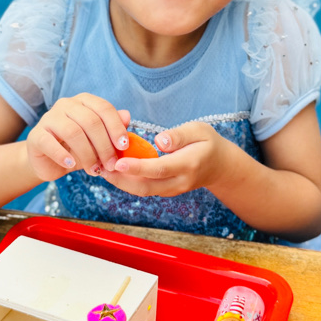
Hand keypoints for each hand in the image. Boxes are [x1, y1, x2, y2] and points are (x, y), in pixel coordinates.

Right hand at [25, 96, 130, 182]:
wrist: (48, 162)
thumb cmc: (77, 149)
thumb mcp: (98, 141)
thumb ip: (112, 129)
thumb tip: (127, 116)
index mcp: (84, 102)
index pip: (104, 108)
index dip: (116, 127)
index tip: (124, 147)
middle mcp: (66, 104)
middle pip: (90, 121)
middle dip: (104, 145)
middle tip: (111, 164)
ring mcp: (49, 118)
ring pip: (73, 131)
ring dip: (87, 153)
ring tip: (94, 170)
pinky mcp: (36, 135)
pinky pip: (50, 143)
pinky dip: (63, 155)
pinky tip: (71, 165)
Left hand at [103, 122, 232, 197]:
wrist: (220, 166)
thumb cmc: (208, 143)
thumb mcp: (199, 130)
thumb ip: (179, 135)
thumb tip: (159, 140)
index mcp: (188, 165)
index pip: (159, 168)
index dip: (137, 167)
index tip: (117, 162)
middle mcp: (179, 182)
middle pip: (145, 186)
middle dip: (120, 179)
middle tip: (100, 167)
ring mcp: (172, 190)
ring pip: (142, 190)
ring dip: (120, 182)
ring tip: (101, 168)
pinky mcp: (165, 190)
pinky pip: (144, 189)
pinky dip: (127, 182)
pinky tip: (113, 170)